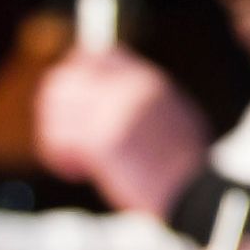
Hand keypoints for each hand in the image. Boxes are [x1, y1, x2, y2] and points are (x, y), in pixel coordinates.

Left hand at [31, 48, 208, 215]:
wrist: (194, 193)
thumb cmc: (182, 165)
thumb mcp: (171, 116)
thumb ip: (140, 99)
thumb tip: (104, 90)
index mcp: (147, 80)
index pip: (98, 56)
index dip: (76, 72)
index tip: (68, 94)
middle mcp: (129, 88)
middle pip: (67, 78)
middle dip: (55, 106)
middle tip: (62, 132)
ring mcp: (114, 111)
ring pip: (56, 109)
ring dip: (56, 135)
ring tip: (74, 158)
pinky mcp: (102, 140)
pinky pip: (59, 138)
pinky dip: (60, 157)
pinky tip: (77, 171)